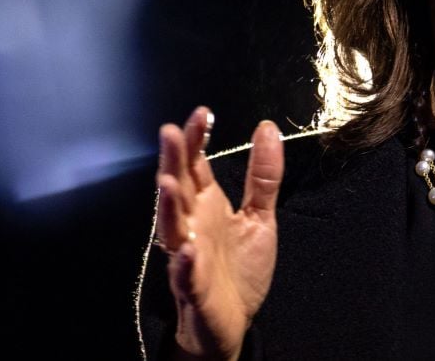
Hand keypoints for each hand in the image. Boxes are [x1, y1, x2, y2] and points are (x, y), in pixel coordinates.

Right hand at [156, 107, 284, 359]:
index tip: (202, 113)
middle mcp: (192, 225)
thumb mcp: (260, 216)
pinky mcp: (194, 289)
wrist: (234, 322)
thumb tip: (267, 126)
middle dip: (173, 162)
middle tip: (170, 133)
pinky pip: (185, 275)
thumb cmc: (239, 269)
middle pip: (178, 189)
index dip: (196, 140)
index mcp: (207, 205)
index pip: (196, 166)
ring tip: (167, 183)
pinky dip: (183, 263)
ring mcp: (190, 257)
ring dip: (168, 207)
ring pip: (172, 229)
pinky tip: (186, 250)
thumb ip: (263, 176)